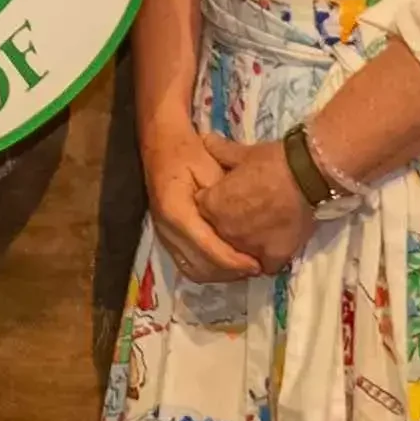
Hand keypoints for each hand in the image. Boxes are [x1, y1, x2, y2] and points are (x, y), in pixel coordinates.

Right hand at [133, 120, 253, 289]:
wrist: (161, 146)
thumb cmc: (189, 153)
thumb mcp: (211, 170)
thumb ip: (225, 200)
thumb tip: (246, 229)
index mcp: (176, 212)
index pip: (207, 247)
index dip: (233, 260)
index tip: (257, 265)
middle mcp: (166, 230)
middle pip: (200, 266)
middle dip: (230, 272)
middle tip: (257, 268)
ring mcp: (163, 236)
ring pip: (193, 270)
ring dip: (221, 274)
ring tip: (245, 268)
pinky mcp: (167, 239)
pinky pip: (188, 264)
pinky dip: (210, 270)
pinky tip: (229, 264)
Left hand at [193, 137, 312, 274]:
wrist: (307, 175)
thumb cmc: (272, 161)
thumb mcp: (242, 153)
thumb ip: (220, 150)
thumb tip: (205, 140)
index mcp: (212, 206)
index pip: (203, 211)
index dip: (214, 204)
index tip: (227, 199)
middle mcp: (225, 230)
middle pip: (219, 234)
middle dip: (228, 227)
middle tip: (246, 215)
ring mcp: (248, 247)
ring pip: (240, 254)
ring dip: (246, 246)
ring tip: (260, 233)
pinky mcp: (273, 256)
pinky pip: (265, 266)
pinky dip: (268, 259)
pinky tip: (275, 248)